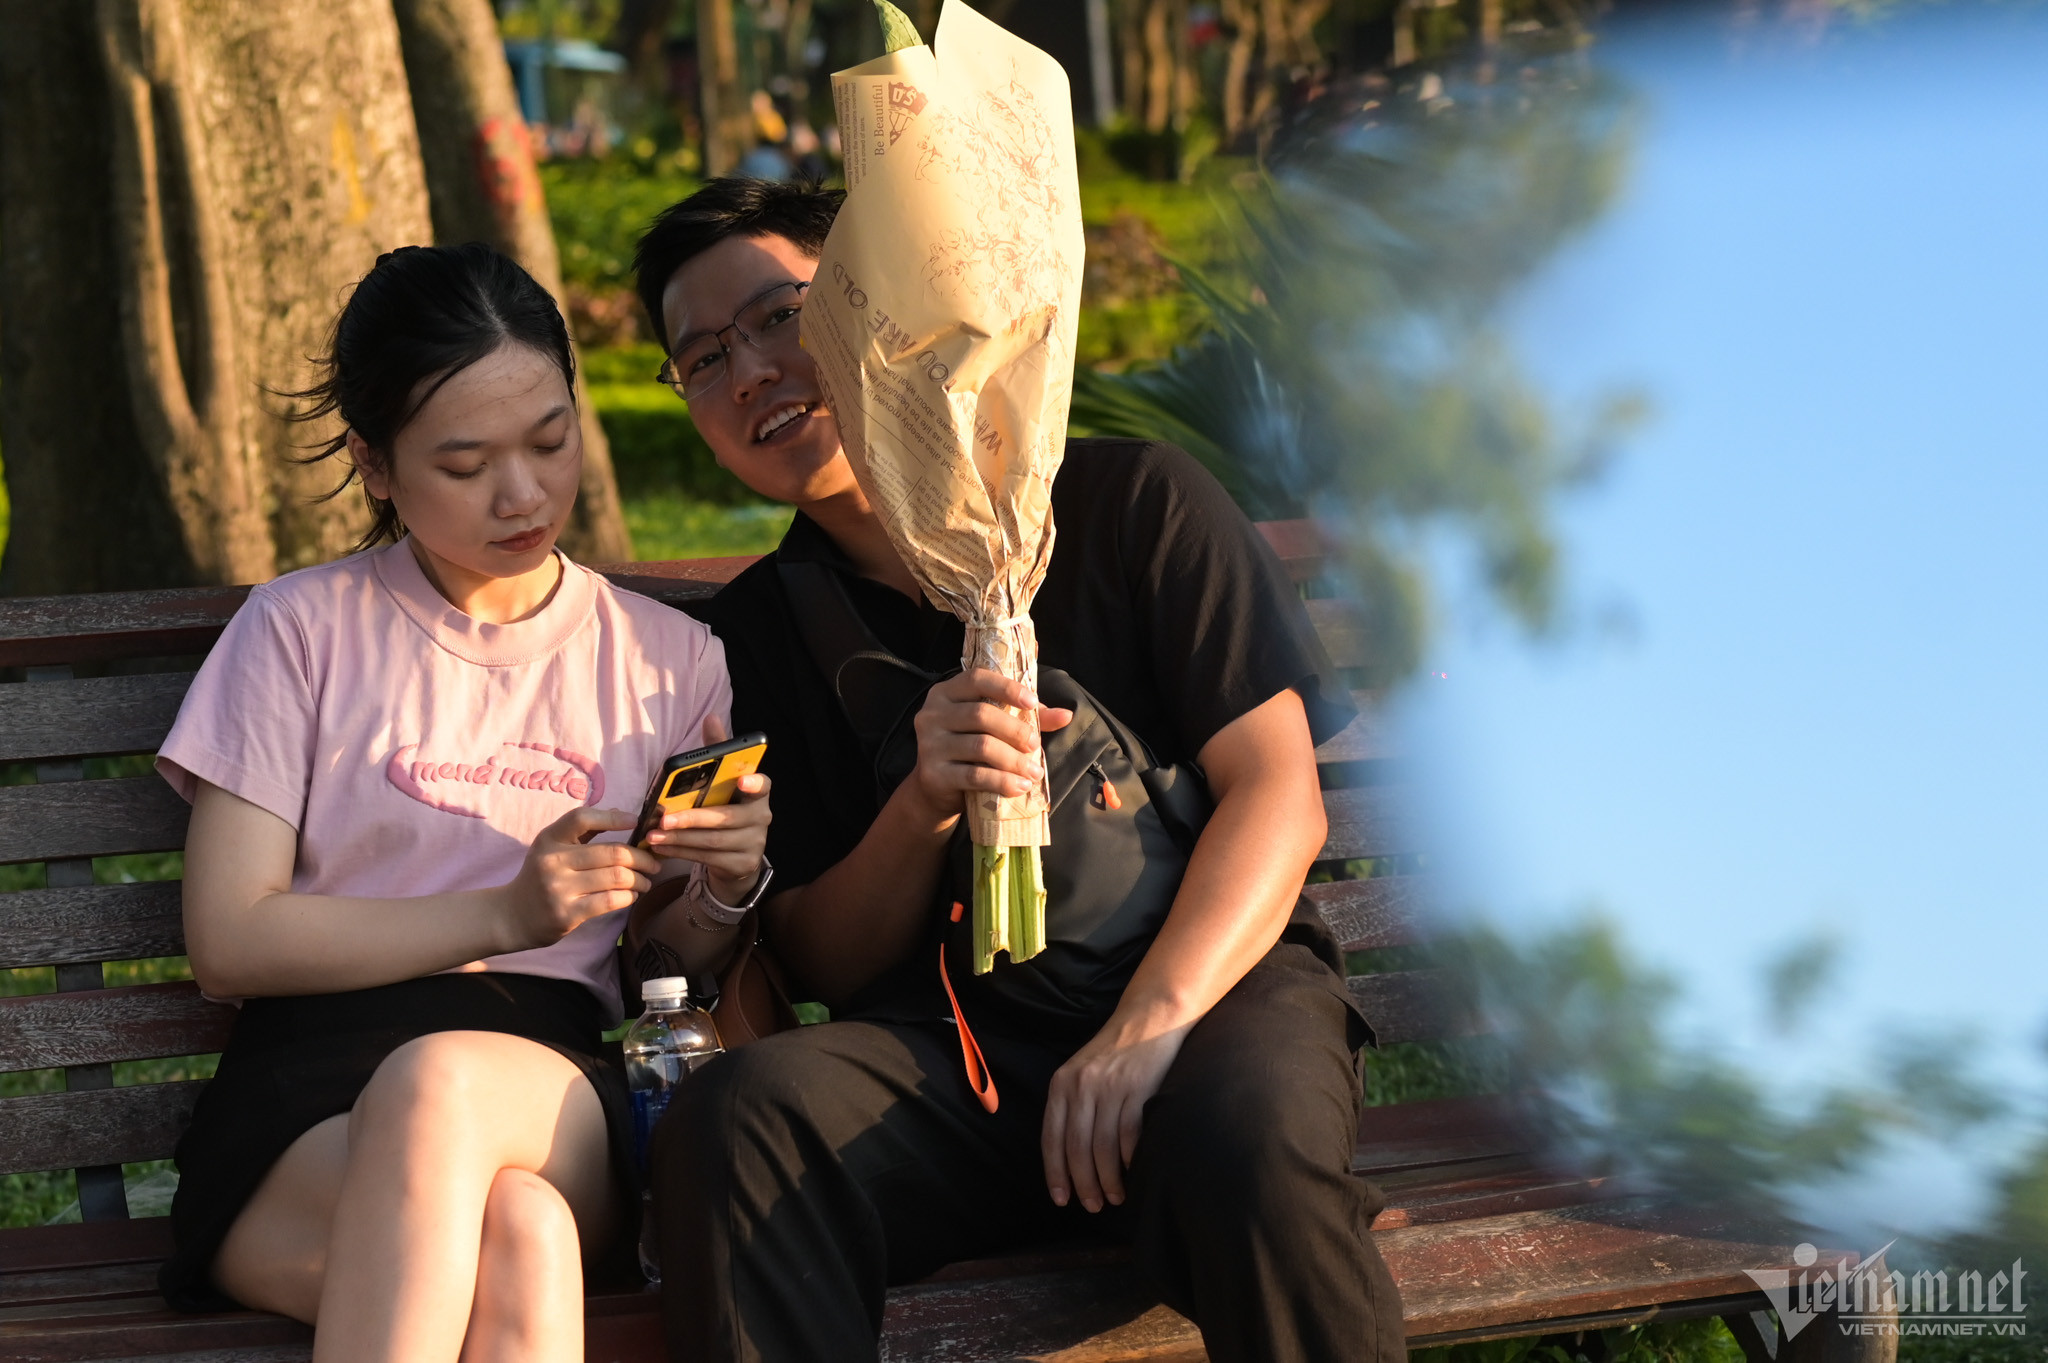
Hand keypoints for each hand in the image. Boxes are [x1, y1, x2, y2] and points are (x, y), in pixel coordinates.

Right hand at [505, 807, 660, 949]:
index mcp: (549, 839)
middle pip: (612, 853)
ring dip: (640, 879)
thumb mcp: (553, 847)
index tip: (635, 821)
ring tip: (645, 881)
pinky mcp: (567, 914)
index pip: (582, 818)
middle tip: (653, 863)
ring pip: (617, 878)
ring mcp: (559, 889)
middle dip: (642, 858)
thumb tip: (623, 814)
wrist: (512, 916)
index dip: (613, 818)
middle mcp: (552, 861)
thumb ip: (584, 830)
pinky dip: (628, 897)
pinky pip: (610, 901)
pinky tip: (631, 896)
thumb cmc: (542, 876)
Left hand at [643, 716, 772, 903]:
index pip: (764, 786)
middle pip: (726, 818)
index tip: (742, 781)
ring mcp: (754, 845)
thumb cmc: (725, 811)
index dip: (754, 784)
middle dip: (693, 818)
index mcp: (758, 795)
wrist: (737, 859)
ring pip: (713, 842)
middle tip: (664, 818)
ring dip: (680, 838)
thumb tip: (711, 717)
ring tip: (654, 834)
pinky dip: (682, 852)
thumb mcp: (722, 785)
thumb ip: (719, 755)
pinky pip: (708, 859)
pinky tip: (663, 847)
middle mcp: (761, 819)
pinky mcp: (742, 866)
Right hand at [906, 669, 1072, 825]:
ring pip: (980, 746)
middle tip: (1035, 745)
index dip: (1007, 688)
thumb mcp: (993, 727)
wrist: (935, 790)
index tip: (1032, 702)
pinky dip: (1002, 781)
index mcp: (946, 692)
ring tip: (1033, 772)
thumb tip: (1066, 715)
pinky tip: (1020, 786)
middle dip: (1015, 730)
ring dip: (1014, 760)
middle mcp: (932, 714)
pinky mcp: (933, 774)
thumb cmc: (969, 750)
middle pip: (981, 714)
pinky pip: (974, 775)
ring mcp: (929, 744)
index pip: (977, 679)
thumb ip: (1027, 717)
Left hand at [1041, 1015, 1193, 1212]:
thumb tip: (1069, 1159)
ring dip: (1109, 1179)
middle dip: (1084, 1183)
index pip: (1051, 1138)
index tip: (1061, 1199)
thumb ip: (1072, 1108)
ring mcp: (1110, 1087)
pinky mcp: (1138, 1088)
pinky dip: (1131, 1160)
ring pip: (1103, 1147)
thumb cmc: (1114, 1054)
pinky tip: (1133, 1172)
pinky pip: (1130, 1135)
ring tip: (1116, 1197)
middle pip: (1077, 1148)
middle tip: (1093, 1206)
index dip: (1055, 1173)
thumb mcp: (1081, 1074)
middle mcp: (1082, 1086)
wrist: (1149, 1019)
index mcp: (1061, 1084)